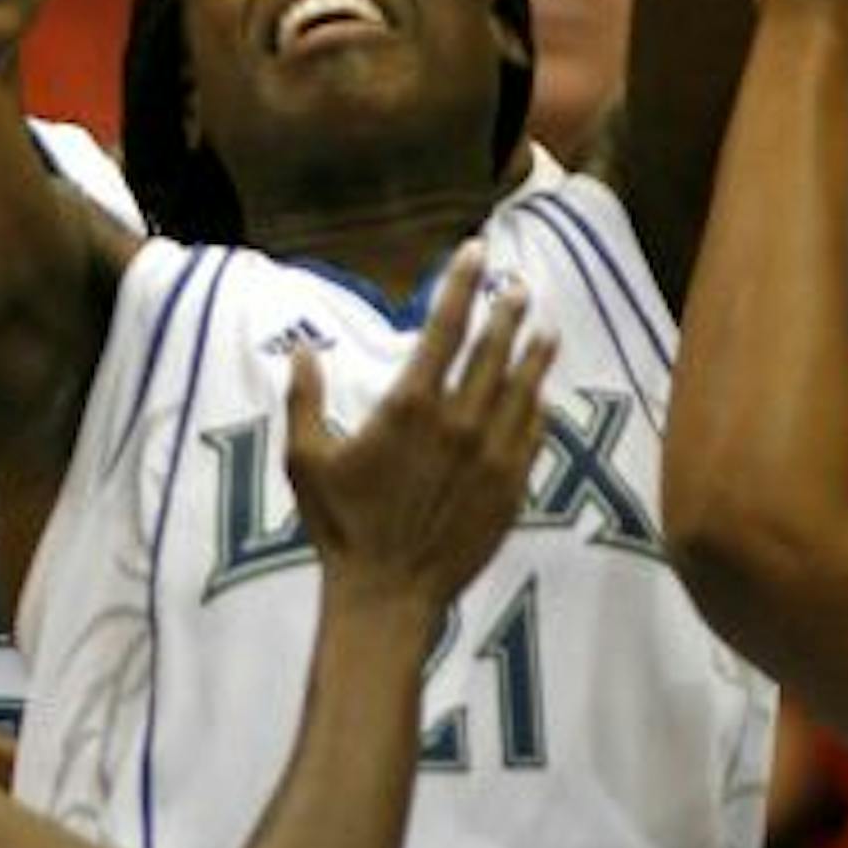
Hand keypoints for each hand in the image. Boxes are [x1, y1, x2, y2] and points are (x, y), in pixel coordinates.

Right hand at [287, 245, 552, 608]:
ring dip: (533, 354)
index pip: (444, 327)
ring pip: (521, 389)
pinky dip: (537, 406)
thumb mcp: (305, 458)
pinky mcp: (509, 489)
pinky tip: (541, 394)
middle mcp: (458, 422)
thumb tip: (301, 351)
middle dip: (506, 313)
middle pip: (492, 350)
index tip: (475, 254)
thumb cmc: (340, 524)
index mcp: (410, 405)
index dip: (461, 286)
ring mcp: (490, 456)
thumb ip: (304, 399)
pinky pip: (531, 435)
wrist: (387, 593)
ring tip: (546, 328)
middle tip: (518, 287)